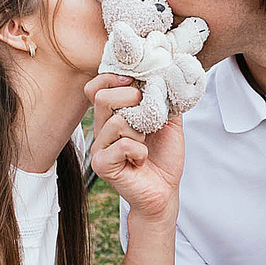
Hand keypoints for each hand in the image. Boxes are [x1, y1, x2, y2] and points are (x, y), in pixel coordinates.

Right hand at [87, 74, 182, 222]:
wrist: (165, 191)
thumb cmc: (164, 157)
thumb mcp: (169, 120)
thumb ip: (163, 97)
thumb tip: (165, 73)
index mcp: (112, 116)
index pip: (96, 88)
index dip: (111, 78)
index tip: (135, 82)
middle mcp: (102, 130)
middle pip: (102, 98)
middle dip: (131, 99)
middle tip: (147, 114)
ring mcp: (100, 148)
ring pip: (115, 121)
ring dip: (140, 132)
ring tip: (145, 144)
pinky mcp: (102, 165)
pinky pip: (122, 145)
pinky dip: (140, 151)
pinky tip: (142, 160)